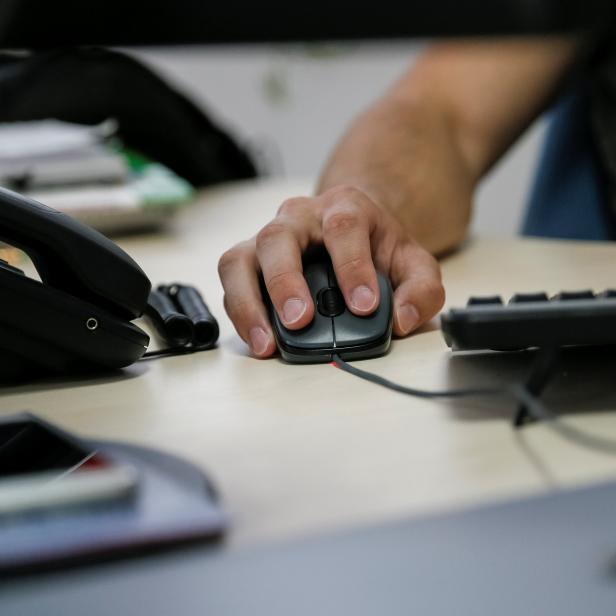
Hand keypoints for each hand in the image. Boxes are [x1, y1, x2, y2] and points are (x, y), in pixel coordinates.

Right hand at [218, 185, 444, 357]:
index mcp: (345, 208)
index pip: (344, 228)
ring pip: (240, 258)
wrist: (353, 232)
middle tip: (299, 321)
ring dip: (248, 302)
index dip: (352, 267)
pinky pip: (232, 281)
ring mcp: (267, 237)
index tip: (363, 306)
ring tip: (266, 342)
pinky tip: (257, 339)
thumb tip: (401, 320)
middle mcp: (299, 217)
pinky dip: (239, 311)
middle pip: (279, 237)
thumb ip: (421, 290)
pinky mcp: (249, 260)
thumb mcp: (414, 264)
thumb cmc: (378, 249)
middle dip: (285, 281)